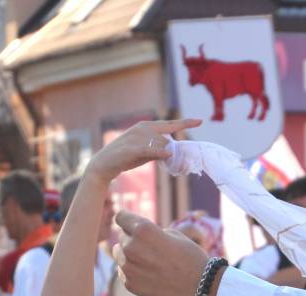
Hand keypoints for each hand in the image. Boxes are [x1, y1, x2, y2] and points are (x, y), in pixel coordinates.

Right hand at [84, 119, 200, 182]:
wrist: (104, 165)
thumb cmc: (126, 158)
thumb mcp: (145, 153)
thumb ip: (158, 149)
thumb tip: (172, 152)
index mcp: (146, 127)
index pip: (169, 124)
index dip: (185, 123)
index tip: (200, 121)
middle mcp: (142, 128)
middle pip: (168, 134)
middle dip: (178, 138)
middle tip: (185, 139)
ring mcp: (137, 137)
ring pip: (161, 145)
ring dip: (164, 155)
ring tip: (153, 161)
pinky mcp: (132, 149)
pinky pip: (150, 150)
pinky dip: (160, 153)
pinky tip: (168, 155)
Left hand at [114, 210, 209, 295]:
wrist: (201, 286)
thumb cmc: (190, 257)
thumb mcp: (173, 234)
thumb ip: (150, 231)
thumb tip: (135, 234)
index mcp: (142, 230)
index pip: (121, 217)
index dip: (128, 220)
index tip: (131, 224)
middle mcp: (131, 247)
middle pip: (122, 236)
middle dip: (133, 239)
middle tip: (151, 248)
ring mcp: (129, 267)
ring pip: (120, 254)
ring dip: (131, 255)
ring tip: (150, 262)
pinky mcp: (130, 284)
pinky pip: (124, 272)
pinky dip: (134, 271)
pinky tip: (150, 274)